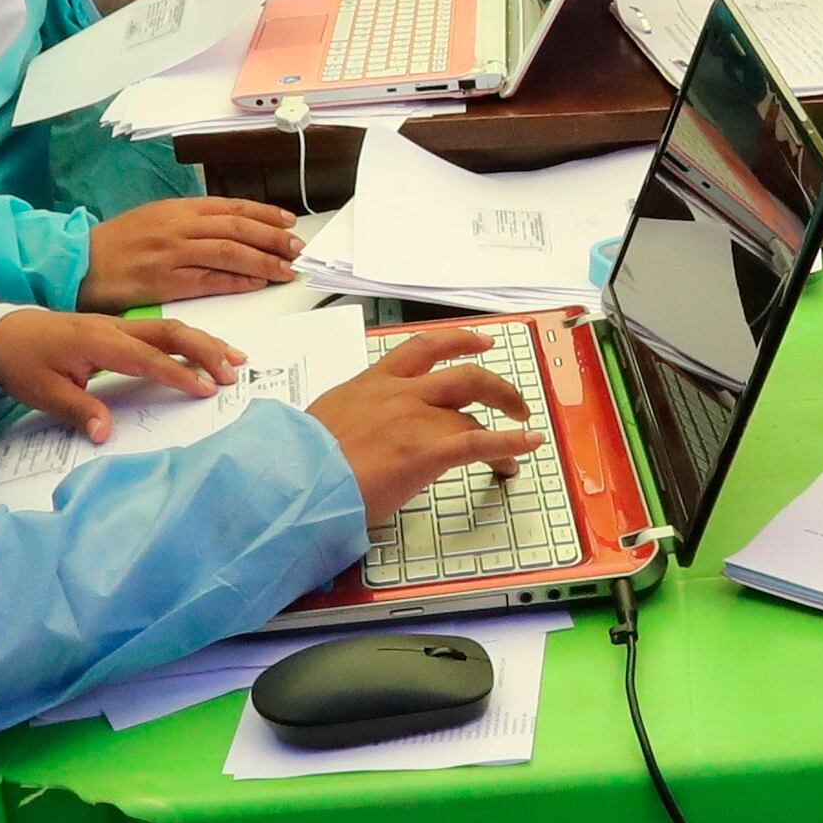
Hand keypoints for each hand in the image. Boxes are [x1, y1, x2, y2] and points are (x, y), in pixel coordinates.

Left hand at [0, 309, 234, 439]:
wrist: (2, 332)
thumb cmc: (22, 362)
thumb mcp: (42, 393)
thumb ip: (78, 411)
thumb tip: (104, 434)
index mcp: (95, 341)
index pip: (145, 357)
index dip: (177, 373)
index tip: (205, 389)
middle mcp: (112, 326)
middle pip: (168, 332)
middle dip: (204, 351)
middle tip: (232, 373)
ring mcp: (117, 324)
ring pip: (169, 328)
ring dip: (204, 342)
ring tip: (235, 359)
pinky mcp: (118, 328)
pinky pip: (160, 330)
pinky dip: (189, 339)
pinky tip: (206, 350)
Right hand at [80, 195, 304, 306]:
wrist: (81, 262)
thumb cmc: (117, 243)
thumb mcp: (155, 218)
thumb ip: (189, 221)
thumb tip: (227, 227)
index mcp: (178, 208)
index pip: (232, 207)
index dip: (264, 214)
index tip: (289, 221)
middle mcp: (179, 226)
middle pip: (237, 229)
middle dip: (273, 238)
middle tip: (297, 248)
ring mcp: (173, 253)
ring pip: (229, 252)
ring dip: (263, 261)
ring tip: (286, 269)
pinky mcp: (166, 281)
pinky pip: (210, 280)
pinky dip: (237, 280)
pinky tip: (257, 283)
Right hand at [307, 325, 538, 518]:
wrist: (296, 480)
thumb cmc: (302, 460)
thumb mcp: (325, 420)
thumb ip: (352, 416)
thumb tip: (358, 429)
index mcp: (373, 383)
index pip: (423, 350)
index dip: (458, 342)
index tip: (480, 343)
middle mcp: (399, 393)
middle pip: (462, 375)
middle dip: (495, 385)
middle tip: (513, 400)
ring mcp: (416, 419)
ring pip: (473, 408)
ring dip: (505, 421)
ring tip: (521, 436)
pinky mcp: (428, 450)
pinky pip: (479, 442)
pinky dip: (509, 443)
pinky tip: (526, 447)